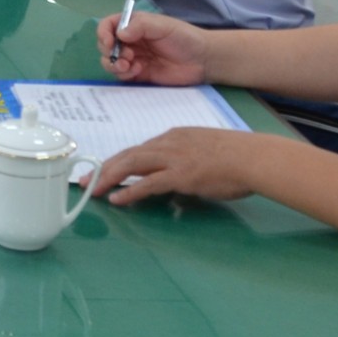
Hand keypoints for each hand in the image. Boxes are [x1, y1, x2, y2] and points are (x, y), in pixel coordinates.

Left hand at [90, 128, 259, 205]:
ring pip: (132, 164)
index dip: (117, 160)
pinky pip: (148, 183)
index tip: (101, 169)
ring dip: (108, 178)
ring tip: (92, 190)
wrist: (253, 157)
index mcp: (174, 137)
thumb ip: (185, 160)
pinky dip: (130, 191)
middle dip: (103, 168)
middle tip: (84, 180)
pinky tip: (117, 199)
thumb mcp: (204, 150)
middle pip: (128, 154)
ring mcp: (173, 158)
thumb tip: (174, 177)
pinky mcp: (181, 175)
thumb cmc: (237, 157)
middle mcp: (168, 143)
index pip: (138, 148)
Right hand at [96, 9, 209, 85]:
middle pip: (105, 46)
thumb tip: (119, 34)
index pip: (108, 26)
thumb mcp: (162, 25)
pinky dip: (124, 74)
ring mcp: (134, 59)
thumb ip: (139, 26)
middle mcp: (130, 41)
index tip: (109, 42)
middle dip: (109, 51)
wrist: (203, 60)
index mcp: (133, 25)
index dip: (104, 33)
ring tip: (129, 65)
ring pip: (110, 62)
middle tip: (125, 56)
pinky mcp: (139, 75)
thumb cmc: (184, 37)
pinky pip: (122, 75)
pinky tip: (138, 70)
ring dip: (114, 64)